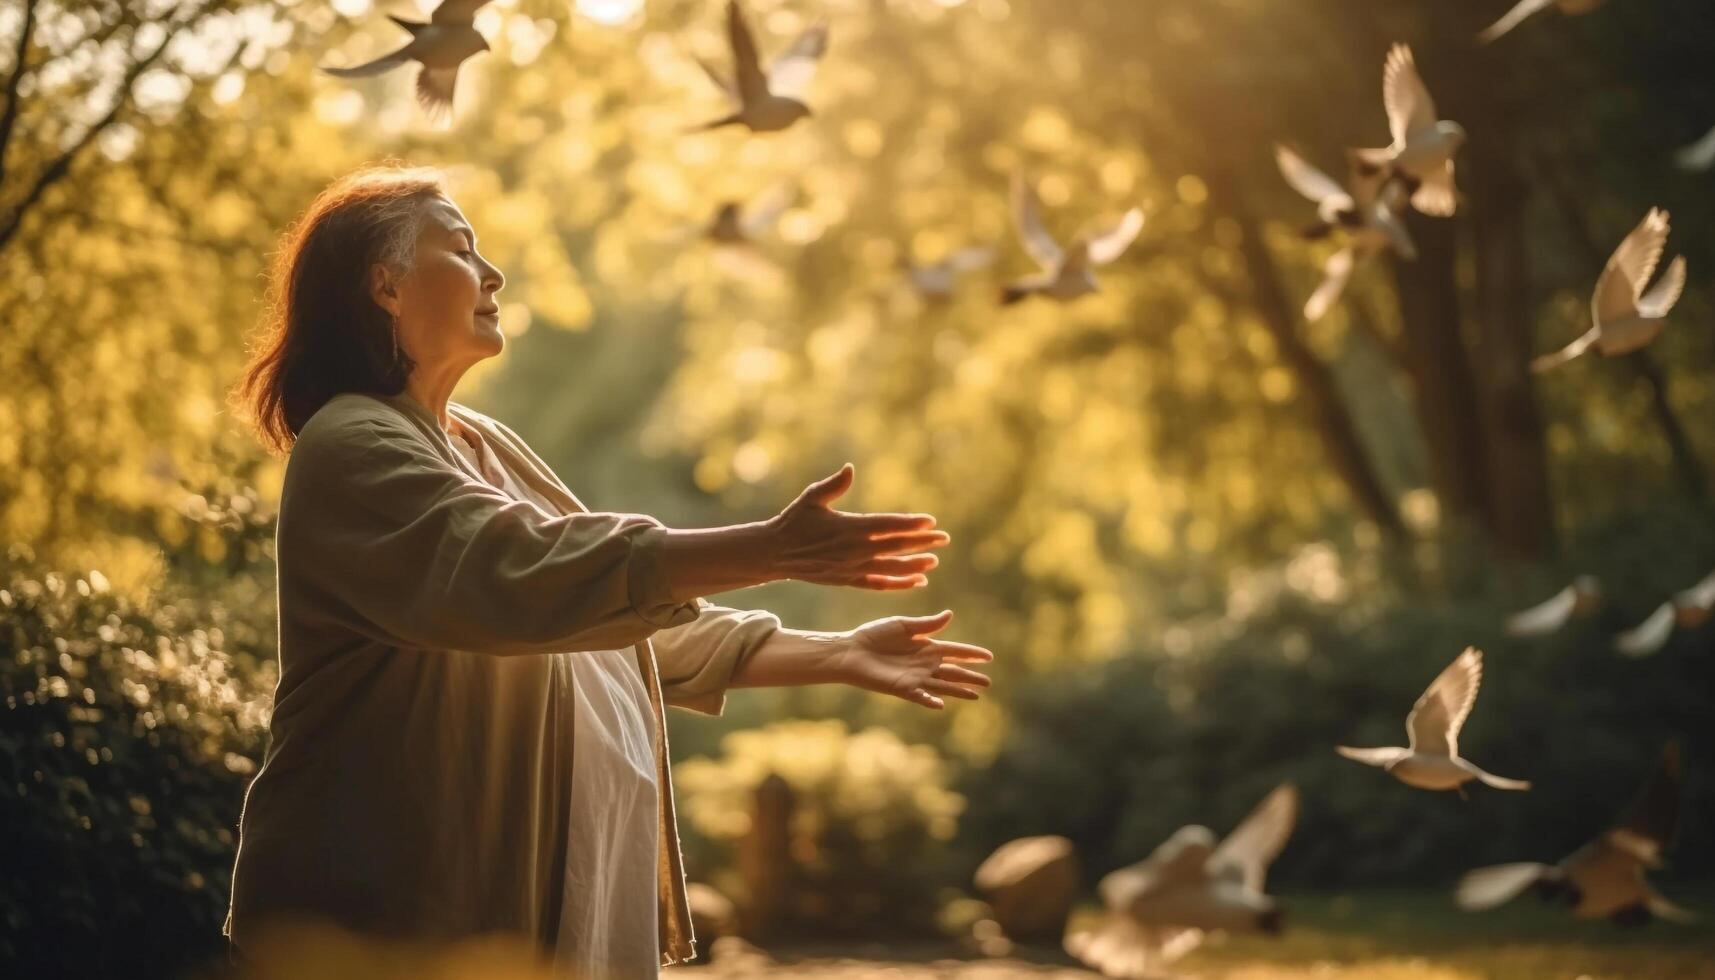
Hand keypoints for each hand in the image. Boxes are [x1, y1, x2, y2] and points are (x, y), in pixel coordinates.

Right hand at [766, 463, 949, 590]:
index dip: (910, 524)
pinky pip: (879, 584)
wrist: (776, 553)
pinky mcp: (848, 581)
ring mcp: (852, 568)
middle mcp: (854, 550)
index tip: (931, 522)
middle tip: (944, 538)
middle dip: (921, 542)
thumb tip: (850, 468)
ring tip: (934, 561)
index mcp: (849, 527)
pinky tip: (917, 581)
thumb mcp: (811, 498)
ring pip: (891, 568)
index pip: (887, 525)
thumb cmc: (794, 521)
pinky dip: (899, 584)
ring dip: (914, 565)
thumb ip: (833, 485)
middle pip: (895, 546)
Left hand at [834, 610, 993, 709]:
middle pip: (953, 671)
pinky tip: (941, 704)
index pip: (955, 651)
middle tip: (988, 682)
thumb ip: (926, 624)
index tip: (989, 657)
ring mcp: (915, 678)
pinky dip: (930, 700)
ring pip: (943, 685)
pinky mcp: (902, 688)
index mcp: (926, 647)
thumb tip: (950, 615)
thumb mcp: (903, 625)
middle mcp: (924, 664)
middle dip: (970, 676)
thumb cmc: (874, 635)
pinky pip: (920, 696)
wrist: (852, 650)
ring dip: (959, 690)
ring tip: (977, 695)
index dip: (971, 654)